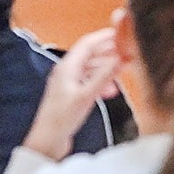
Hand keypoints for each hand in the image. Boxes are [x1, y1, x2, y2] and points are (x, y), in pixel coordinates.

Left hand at [22, 28, 124, 161]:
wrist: (47, 140)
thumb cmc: (62, 118)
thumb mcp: (86, 96)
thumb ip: (104, 76)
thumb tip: (120, 59)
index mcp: (67, 66)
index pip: (87, 43)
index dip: (104, 37)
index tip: (120, 33)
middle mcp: (66, 71)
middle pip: (89, 54)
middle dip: (108, 52)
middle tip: (125, 52)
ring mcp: (68, 83)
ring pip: (90, 69)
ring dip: (105, 68)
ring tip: (122, 70)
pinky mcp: (70, 95)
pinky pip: (88, 82)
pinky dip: (100, 82)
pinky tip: (110, 90)